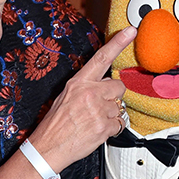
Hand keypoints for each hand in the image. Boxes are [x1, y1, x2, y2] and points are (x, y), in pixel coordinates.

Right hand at [26, 27, 134, 169]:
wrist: (47, 148)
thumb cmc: (54, 124)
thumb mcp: (64, 97)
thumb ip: (85, 87)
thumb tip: (103, 84)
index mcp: (78, 83)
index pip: (101, 58)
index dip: (118, 43)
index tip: (131, 31)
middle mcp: (89, 94)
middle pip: (118, 86)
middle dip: (113, 96)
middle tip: (99, 106)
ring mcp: (98, 111)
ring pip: (119, 107)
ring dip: (110, 115)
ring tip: (93, 122)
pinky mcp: (104, 127)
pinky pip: (119, 124)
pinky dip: (110, 129)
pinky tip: (96, 131)